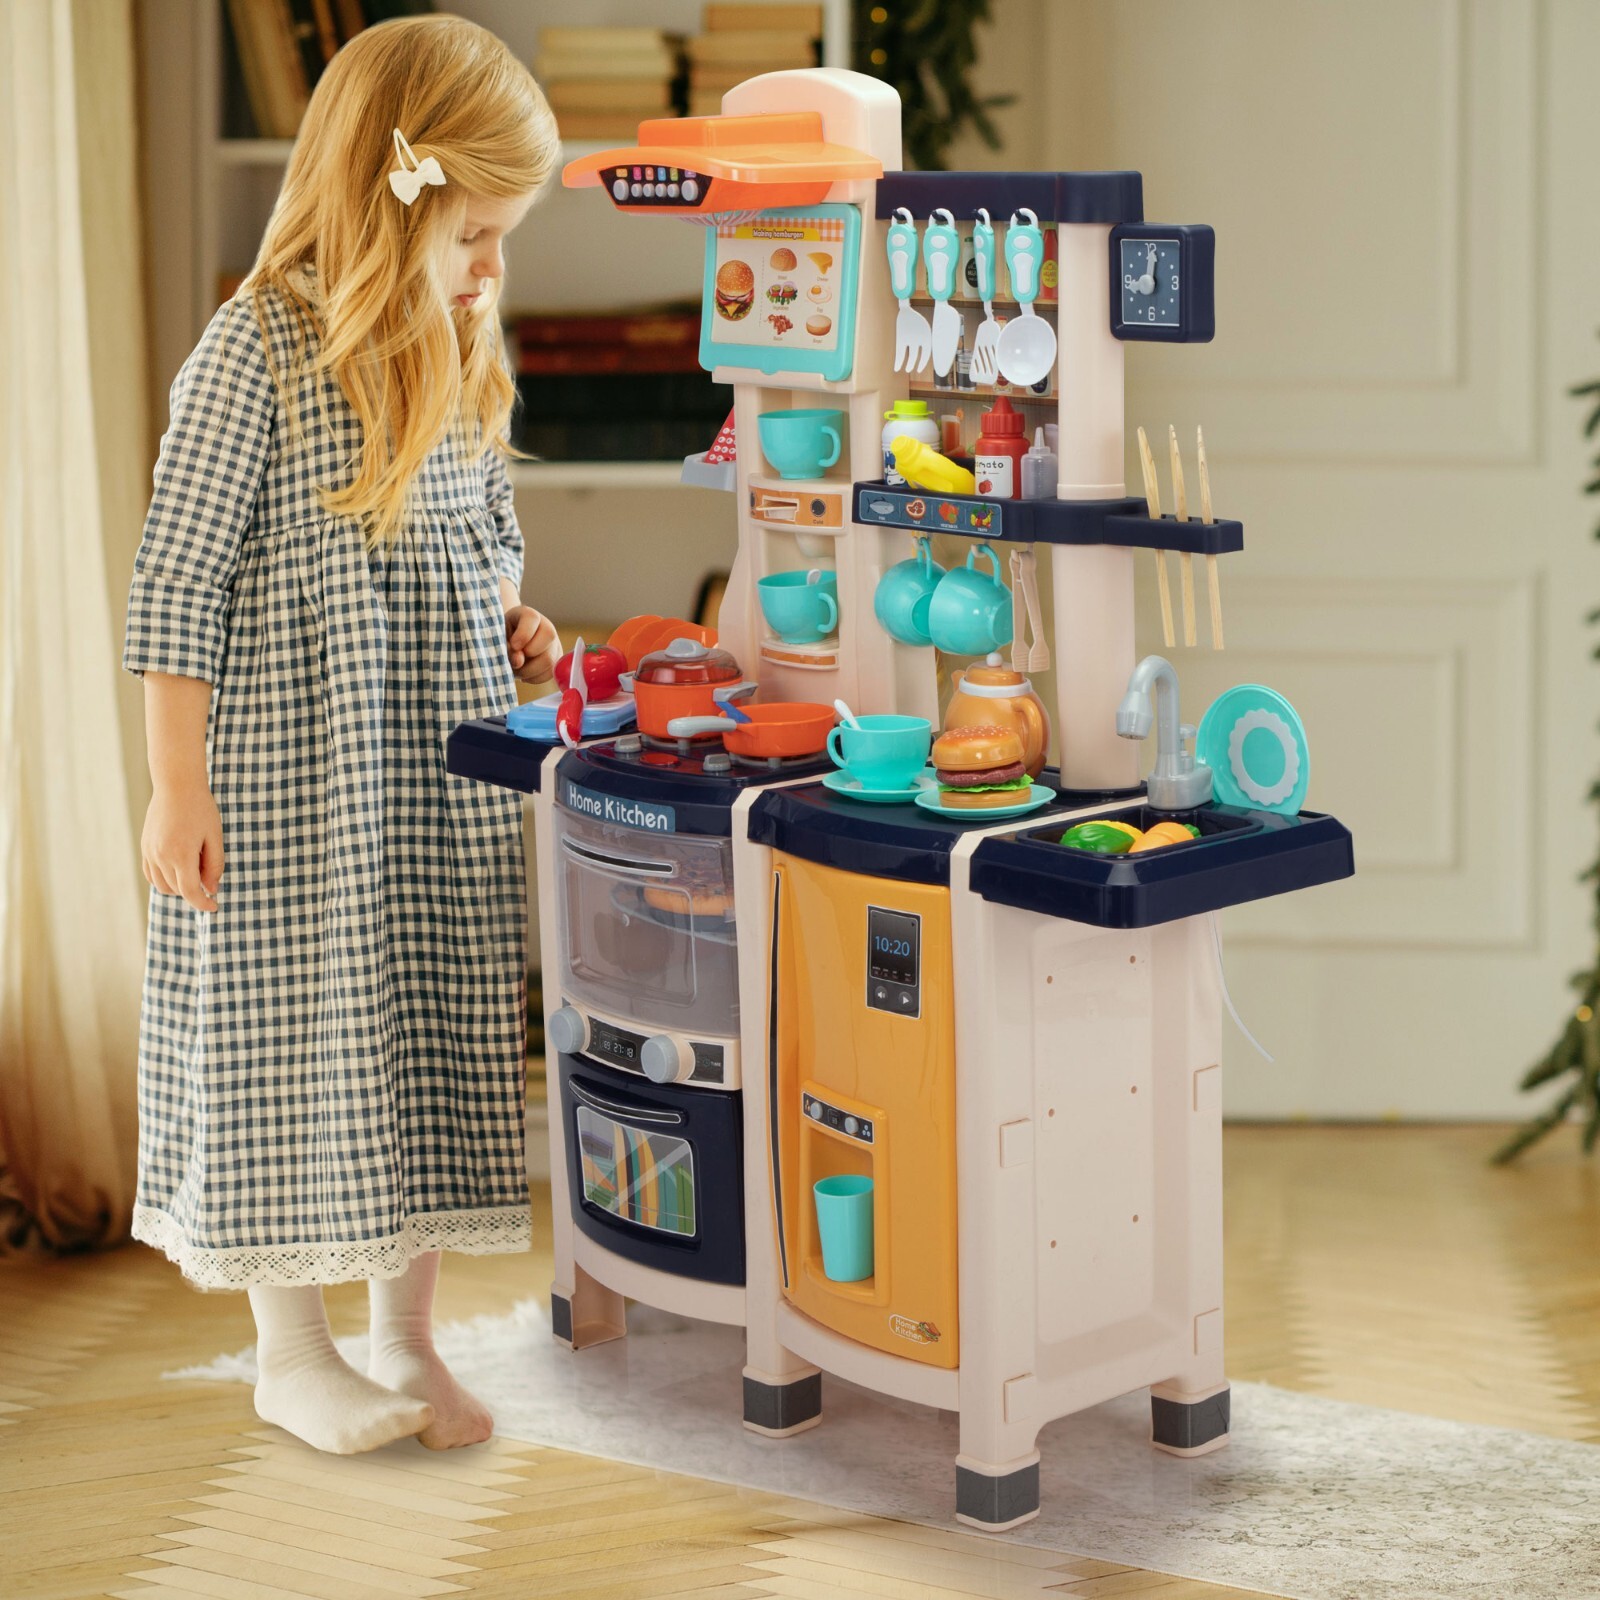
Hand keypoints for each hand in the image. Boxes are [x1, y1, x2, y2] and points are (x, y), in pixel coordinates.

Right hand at [142, 782, 223, 913]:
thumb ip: (214, 865)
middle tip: (208, 878)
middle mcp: (161, 856)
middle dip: (194, 892)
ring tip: (194, 871)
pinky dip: (164, 879)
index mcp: (181, 854)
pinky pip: (151, 874)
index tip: (214, 907)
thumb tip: (211, 889)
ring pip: (161, 885)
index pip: (190, 892)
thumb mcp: (214, 837)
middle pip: (176, 890)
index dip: (203, 904)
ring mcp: (149, 852)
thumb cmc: (201, 809)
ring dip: (178, 887)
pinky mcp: (144, 847)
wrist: (176, 786)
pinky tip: (178, 870)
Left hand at [505, 604, 559, 682]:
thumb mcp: (498, 638)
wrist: (507, 644)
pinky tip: (525, 674)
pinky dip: (535, 678)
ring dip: (530, 671)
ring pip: (550, 659)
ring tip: (517, 670)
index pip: (532, 618)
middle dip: (529, 655)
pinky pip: (550, 673)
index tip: (513, 646)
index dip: (523, 635)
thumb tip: (519, 661)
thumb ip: (506, 647)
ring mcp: (554, 643)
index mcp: (527, 614)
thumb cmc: (500, 638)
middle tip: (514, 662)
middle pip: (548, 637)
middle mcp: (546, 625)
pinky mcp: (556, 659)